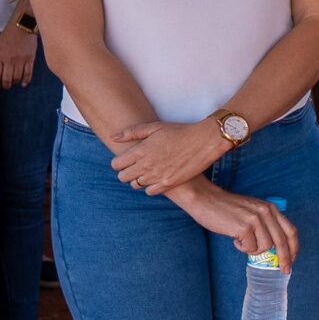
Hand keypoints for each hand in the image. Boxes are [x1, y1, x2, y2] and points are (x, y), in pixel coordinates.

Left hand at [0, 23, 34, 90]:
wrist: (23, 26)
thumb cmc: (8, 36)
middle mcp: (9, 60)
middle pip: (7, 78)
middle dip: (6, 85)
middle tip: (6, 87)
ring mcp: (21, 60)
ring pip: (18, 77)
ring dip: (15, 83)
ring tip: (15, 83)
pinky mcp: (30, 59)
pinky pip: (29, 73)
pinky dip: (26, 80)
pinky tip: (24, 84)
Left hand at [109, 117, 229, 197]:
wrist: (204, 141)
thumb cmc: (180, 131)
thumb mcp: (155, 127)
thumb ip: (132, 132)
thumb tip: (113, 137)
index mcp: (140, 151)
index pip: (116, 164)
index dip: (119, 162)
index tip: (126, 160)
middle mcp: (146, 165)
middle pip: (123, 177)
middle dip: (126, 172)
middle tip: (136, 167)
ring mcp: (157, 176)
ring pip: (135, 185)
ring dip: (138, 180)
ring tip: (147, 172)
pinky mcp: (169, 183)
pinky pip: (150, 192)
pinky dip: (150, 187)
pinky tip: (157, 179)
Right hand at [170, 179, 298, 269]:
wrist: (206, 199)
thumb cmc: (228, 208)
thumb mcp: (254, 210)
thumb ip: (266, 223)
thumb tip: (275, 247)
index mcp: (271, 209)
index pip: (290, 231)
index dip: (294, 248)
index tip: (292, 260)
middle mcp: (266, 213)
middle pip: (282, 242)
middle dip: (284, 259)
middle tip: (284, 270)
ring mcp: (255, 220)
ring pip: (265, 247)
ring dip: (254, 250)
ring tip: (242, 241)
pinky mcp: (243, 228)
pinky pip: (249, 248)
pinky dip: (242, 248)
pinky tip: (235, 239)